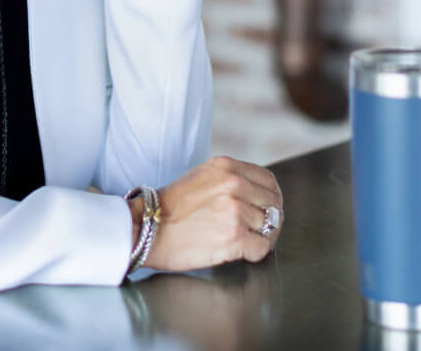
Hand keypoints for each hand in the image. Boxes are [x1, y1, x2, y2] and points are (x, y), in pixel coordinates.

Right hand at [133, 156, 283, 270]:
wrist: (147, 228)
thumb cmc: (170, 207)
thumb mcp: (201, 176)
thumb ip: (229, 179)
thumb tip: (255, 194)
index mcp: (227, 167)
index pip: (268, 181)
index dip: (271, 198)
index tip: (267, 209)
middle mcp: (234, 185)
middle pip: (274, 204)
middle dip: (270, 219)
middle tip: (258, 231)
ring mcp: (236, 211)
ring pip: (271, 226)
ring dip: (262, 237)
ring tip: (246, 242)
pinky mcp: (234, 237)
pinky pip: (262, 247)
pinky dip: (255, 253)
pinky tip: (243, 252)